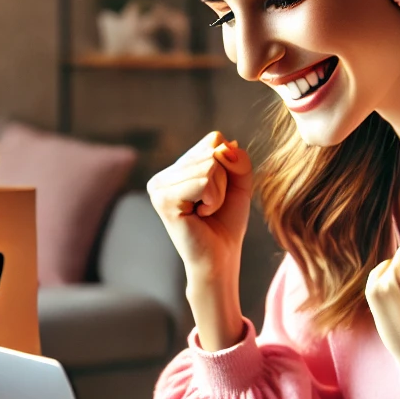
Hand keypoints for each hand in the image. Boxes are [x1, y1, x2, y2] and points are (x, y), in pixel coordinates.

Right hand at [147, 131, 252, 349]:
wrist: (220, 258)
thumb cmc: (227, 223)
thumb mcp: (240, 183)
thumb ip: (237, 158)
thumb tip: (221, 149)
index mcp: (177, 167)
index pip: (214, 140)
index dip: (229, 166)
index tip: (219, 194)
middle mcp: (163, 174)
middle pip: (212, 151)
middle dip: (225, 182)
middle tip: (212, 206)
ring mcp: (159, 186)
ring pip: (210, 166)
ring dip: (219, 194)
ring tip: (205, 211)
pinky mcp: (163, 199)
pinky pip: (205, 182)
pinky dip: (213, 200)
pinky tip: (200, 215)